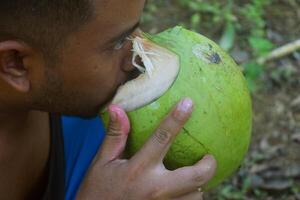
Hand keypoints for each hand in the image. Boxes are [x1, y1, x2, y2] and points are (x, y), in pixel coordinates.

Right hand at [76, 98, 216, 199]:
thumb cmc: (97, 192)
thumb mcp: (101, 163)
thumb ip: (114, 137)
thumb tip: (117, 108)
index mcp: (138, 169)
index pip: (162, 138)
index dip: (177, 119)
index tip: (189, 103)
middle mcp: (155, 188)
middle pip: (195, 177)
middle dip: (208, 165)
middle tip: (208, 157)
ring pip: (195, 195)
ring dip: (197, 185)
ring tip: (193, 177)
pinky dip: (190, 197)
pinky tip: (183, 192)